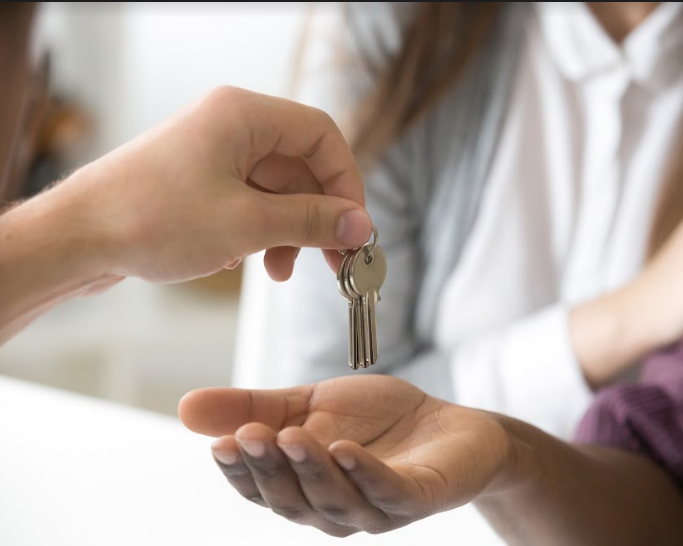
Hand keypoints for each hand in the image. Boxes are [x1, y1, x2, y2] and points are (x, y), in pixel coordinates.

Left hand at [43, 85, 371, 284]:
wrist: (78, 238)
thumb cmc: (151, 219)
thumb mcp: (246, 224)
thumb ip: (310, 222)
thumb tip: (360, 225)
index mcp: (244, 116)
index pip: (322, 136)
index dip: (346, 182)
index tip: (355, 227)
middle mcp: (232, 126)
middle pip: (303, 166)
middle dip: (319, 216)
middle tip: (336, 260)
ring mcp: (215, 154)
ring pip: (279, 189)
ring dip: (290, 231)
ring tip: (284, 271)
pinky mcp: (202, 181)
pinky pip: (252, 202)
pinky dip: (262, 232)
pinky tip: (251, 262)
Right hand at [178, 376, 512, 536]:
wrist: (450, 424)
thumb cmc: (379, 421)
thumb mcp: (309, 405)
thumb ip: (256, 408)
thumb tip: (184, 407)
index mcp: (305, 489)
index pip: (262, 489)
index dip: (239, 471)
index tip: (217, 443)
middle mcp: (336, 510)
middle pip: (291, 499)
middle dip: (267, 469)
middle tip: (246, 435)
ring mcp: (377, 509)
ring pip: (335, 500)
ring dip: (310, 470)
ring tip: (289, 436)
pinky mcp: (419, 497)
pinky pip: (388, 491)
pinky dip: (365, 473)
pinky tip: (346, 448)